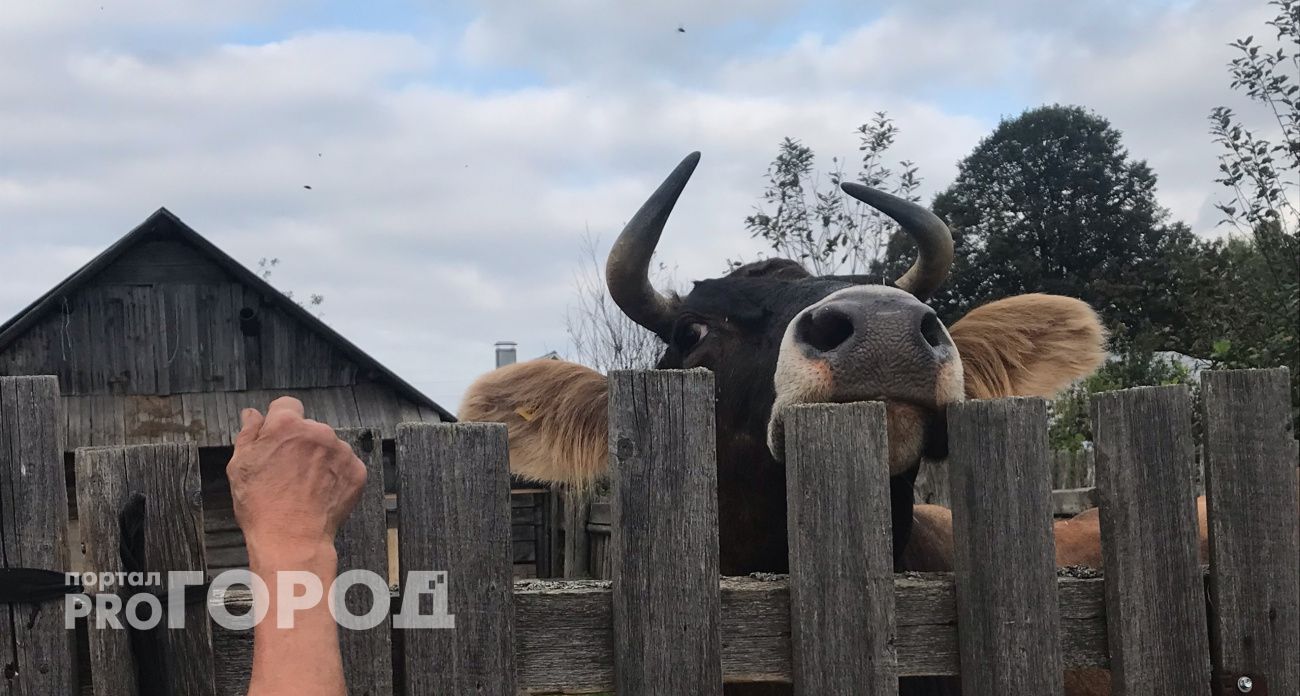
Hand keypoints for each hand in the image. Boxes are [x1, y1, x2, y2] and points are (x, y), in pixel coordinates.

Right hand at [227, 397, 366, 554]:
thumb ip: (249, 434)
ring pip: (329, 446)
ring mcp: (341, 451)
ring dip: (319, 458)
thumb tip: (252, 414)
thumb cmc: (262, 506)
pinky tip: (319, 492)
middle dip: (300, 443)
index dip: (279, 422)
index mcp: (287, 425)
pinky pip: (345, 465)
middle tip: (287, 470)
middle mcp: (318, 432)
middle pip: (309, 428)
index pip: (287, 405)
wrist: (292, 539)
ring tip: (303, 486)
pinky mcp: (356, 470)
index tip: (277, 438)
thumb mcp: (240, 466)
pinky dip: (335, 475)